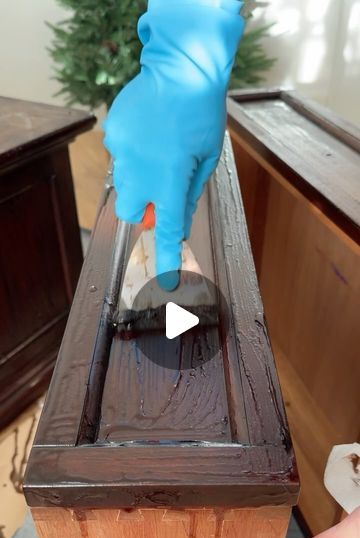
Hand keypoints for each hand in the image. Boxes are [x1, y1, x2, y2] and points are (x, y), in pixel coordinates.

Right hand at [103, 0, 243, 289]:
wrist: (182, 65)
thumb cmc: (202, 112)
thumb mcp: (206, 158)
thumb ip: (189, 194)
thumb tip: (177, 221)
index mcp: (169, 178)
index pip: (168, 228)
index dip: (167, 256)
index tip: (166, 281)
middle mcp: (140, 170)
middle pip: (131, 210)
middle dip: (144, 208)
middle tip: (161, 190)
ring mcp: (122, 150)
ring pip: (125, 181)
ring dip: (140, 177)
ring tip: (159, 147)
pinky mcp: (113, 133)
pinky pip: (120, 155)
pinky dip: (134, 152)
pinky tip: (149, 131)